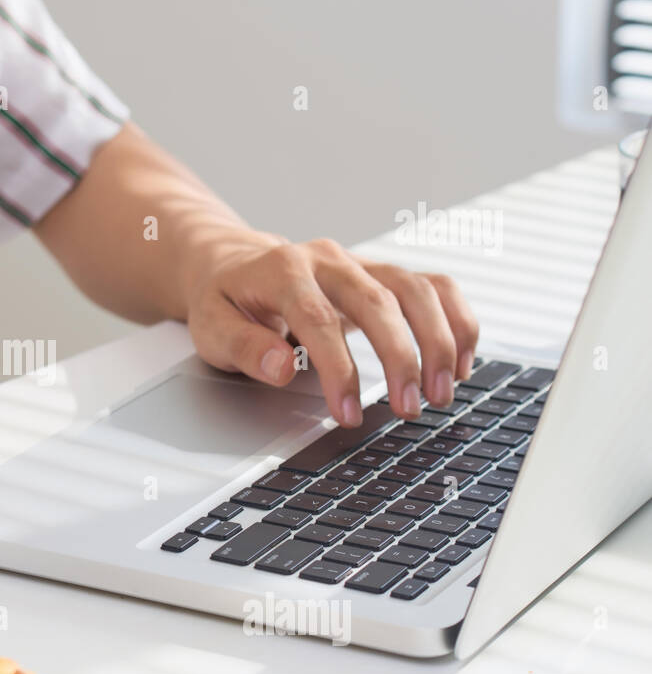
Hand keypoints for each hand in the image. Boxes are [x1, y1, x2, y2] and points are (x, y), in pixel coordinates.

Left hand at [183, 232, 477, 426]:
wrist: (234, 266)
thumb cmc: (226, 302)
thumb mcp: (211, 328)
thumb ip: (244, 347)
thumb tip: (281, 366)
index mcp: (282, 271)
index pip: (318, 319)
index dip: (338, 368)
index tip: (348, 413)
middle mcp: (328, 260)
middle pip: (378, 301)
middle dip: (401, 357)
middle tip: (410, 409)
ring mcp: (361, 263)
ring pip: (416, 289)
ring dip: (438, 341)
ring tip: (441, 393)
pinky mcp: (383, 274)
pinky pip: (434, 286)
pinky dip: (456, 320)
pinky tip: (461, 361)